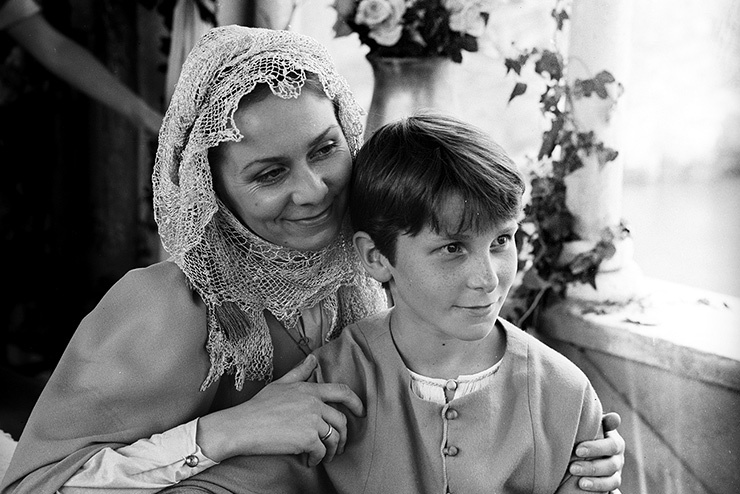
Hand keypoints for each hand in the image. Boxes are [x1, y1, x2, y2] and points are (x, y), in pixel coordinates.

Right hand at [197, 354, 363, 466]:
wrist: (241, 426)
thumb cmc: (257, 407)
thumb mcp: (280, 384)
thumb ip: (300, 372)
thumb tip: (312, 358)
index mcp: (309, 389)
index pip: (342, 391)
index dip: (357, 402)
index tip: (362, 412)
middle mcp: (314, 403)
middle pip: (342, 420)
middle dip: (343, 435)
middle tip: (338, 446)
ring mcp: (312, 420)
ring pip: (335, 438)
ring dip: (333, 450)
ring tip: (325, 457)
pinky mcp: (307, 438)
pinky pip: (321, 452)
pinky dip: (317, 459)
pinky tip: (309, 461)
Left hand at [569, 412, 624, 491]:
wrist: (587, 450)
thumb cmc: (589, 434)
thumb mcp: (594, 426)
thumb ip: (602, 422)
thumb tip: (615, 418)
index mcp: (615, 443)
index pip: (611, 446)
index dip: (596, 448)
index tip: (577, 450)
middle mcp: (618, 459)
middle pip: (610, 465)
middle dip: (591, 467)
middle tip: (572, 468)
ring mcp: (615, 474)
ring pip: (612, 481)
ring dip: (596, 483)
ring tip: (580, 483)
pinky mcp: (610, 485)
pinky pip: (610, 491)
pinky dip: (601, 491)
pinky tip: (586, 490)